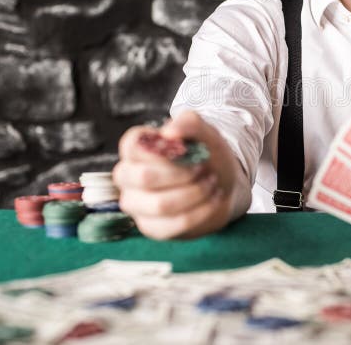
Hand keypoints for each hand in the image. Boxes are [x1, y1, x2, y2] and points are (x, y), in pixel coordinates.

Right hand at [113, 110, 240, 238]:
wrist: (223, 182)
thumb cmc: (206, 153)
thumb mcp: (204, 132)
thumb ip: (189, 123)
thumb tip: (169, 132)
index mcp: (135, 148)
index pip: (132, 146)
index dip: (163, 149)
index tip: (186, 149)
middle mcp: (127, 176)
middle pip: (145, 177)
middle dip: (183, 174)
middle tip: (204, 167)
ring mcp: (136, 204)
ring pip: (161, 205)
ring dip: (196, 193)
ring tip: (212, 183)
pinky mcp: (151, 227)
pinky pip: (174, 224)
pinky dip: (202, 211)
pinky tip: (214, 199)